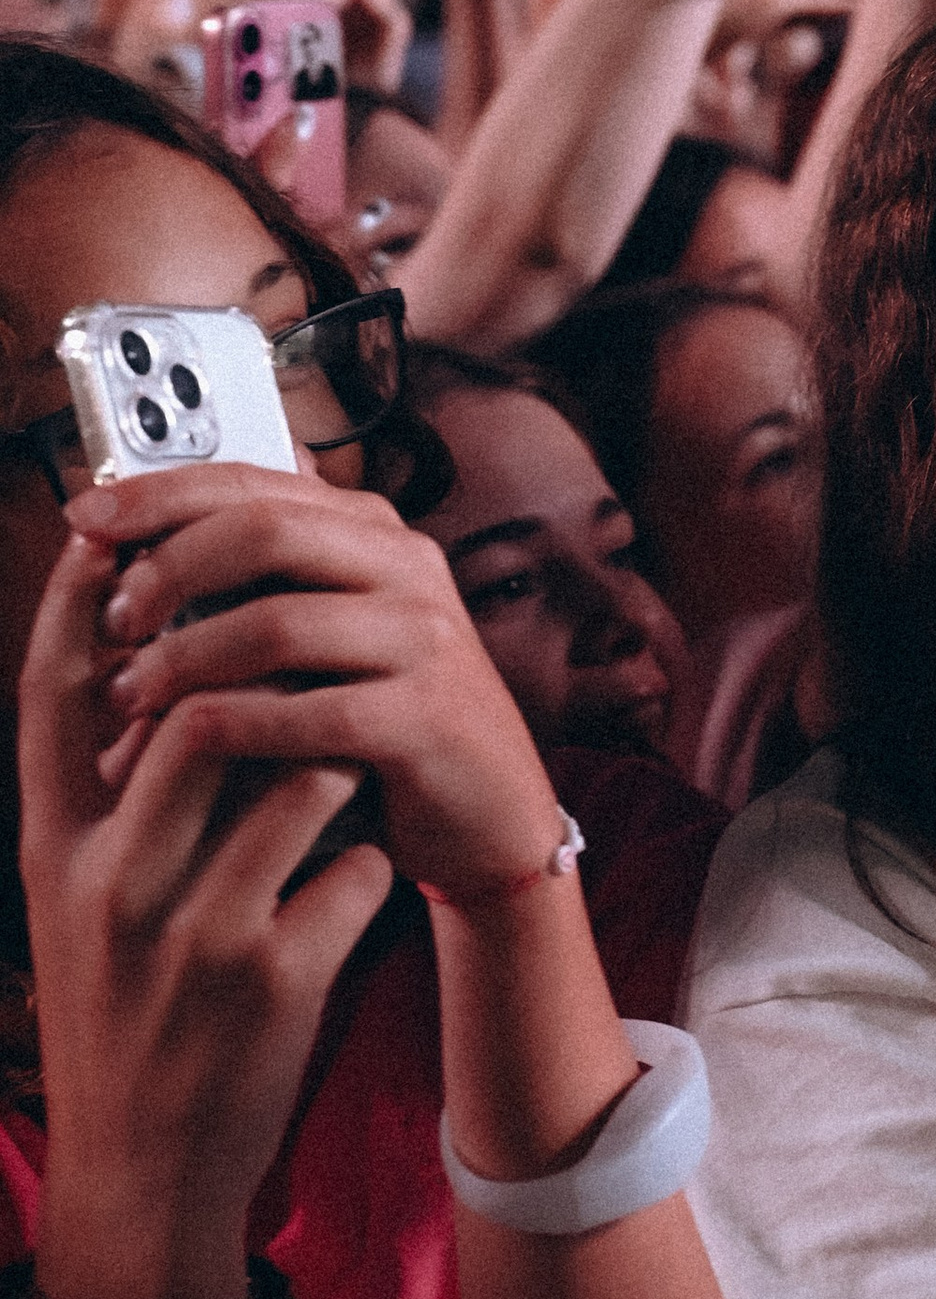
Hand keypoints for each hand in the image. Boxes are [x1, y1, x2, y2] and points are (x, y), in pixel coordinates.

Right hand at [18, 523, 392, 1298]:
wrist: (145, 1177)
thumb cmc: (124, 1016)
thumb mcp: (83, 903)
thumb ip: (111, 794)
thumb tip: (160, 669)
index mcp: (56, 850)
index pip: (59, 692)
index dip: (89, 598)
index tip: (120, 526)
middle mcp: (112, 881)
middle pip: (195, 710)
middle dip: (269, 677)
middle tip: (308, 665)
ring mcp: (192, 931)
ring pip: (299, 775)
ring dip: (339, 765)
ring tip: (341, 782)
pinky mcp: (272, 980)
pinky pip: (357, 866)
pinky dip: (370, 861)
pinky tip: (352, 886)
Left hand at [71, 461, 564, 904]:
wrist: (487, 818)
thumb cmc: (384, 728)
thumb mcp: (327, 635)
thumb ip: (264, 578)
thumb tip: (154, 519)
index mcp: (373, 533)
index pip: (256, 480)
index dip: (161, 492)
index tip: (85, 517)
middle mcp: (407, 567)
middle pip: (266, 530)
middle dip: (166, 570)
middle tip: (111, 621)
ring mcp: (425, 639)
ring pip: (279, 623)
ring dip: (183, 659)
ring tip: (130, 695)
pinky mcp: (428, 717)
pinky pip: (311, 712)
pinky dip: (237, 725)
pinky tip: (191, 742)